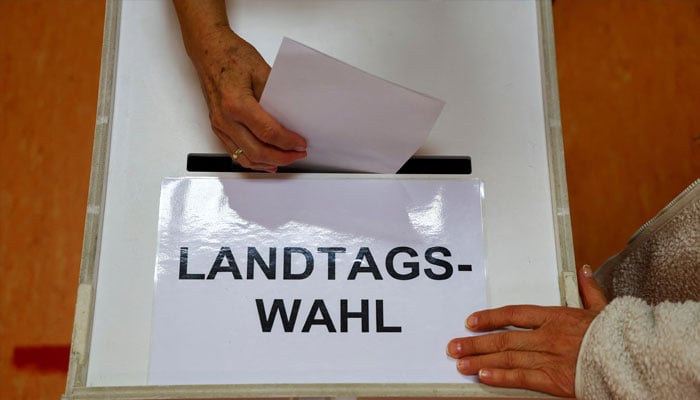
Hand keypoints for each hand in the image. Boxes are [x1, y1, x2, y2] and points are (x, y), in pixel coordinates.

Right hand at [174, 1, 306, 171]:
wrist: (209, 50)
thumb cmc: (230, 55)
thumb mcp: (261, 70)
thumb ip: (276, 96)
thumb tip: (292, 116)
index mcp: (236, 103)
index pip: (267, 132)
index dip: (287, 142)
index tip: (300, 143)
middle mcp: (225, 118)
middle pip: (257, 151)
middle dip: (282, 157)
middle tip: (298, 154)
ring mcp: (219, 125)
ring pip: (245, 157)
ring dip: (268, 163)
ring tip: (286, 159)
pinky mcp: (218, 127)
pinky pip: (235, 153)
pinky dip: (253, 161)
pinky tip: (266, 163)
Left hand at [446, 265, 607, 397]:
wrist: (637, 359)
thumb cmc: (619, 336)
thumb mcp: (604, 309)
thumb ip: (589, 290)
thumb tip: (583, 270)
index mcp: (556, 316)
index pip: (514, 314)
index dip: (489, 317)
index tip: (471, 321)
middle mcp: (547, 335)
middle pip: (503, 338)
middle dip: (475, 342)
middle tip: (454, 345)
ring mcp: (549, 357)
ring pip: (507, 357)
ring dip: (480, 359)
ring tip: (460, 362)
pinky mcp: (554, 380)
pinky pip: (521, 377)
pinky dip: (500, 376)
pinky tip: (482, 375)